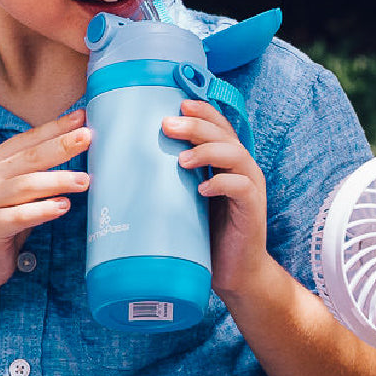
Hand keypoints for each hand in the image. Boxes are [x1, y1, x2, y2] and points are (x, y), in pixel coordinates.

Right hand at [0, 109, 90, 294]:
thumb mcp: (13, 193)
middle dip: (61, 145)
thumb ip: (35, 173)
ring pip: (27, 184)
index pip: (28, 140)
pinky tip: (62, 207)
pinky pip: (20, 216)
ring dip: (58, 180)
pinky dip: (43, 210)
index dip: (55, 127)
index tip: (82, 117)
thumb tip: (73, 150)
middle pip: (29, 157)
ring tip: (85, 181)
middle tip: (88, 136)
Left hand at [163, 99, 268, 298]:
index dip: (201, 110)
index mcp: (224, 159)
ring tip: (182, 159)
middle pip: (223, 134)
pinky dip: (223, 183)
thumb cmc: (202, 231)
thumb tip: (122, 158)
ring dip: (207, 151)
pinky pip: (242, 187)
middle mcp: (241, 168)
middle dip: (195, 126)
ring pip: (235, 155)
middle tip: (167, 125)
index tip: (176, 104)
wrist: (232, 272)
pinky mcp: (253, 210)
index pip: (217, 125)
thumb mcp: (181, 196)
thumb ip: (166, 176)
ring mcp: (250, 187)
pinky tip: (203, 188)